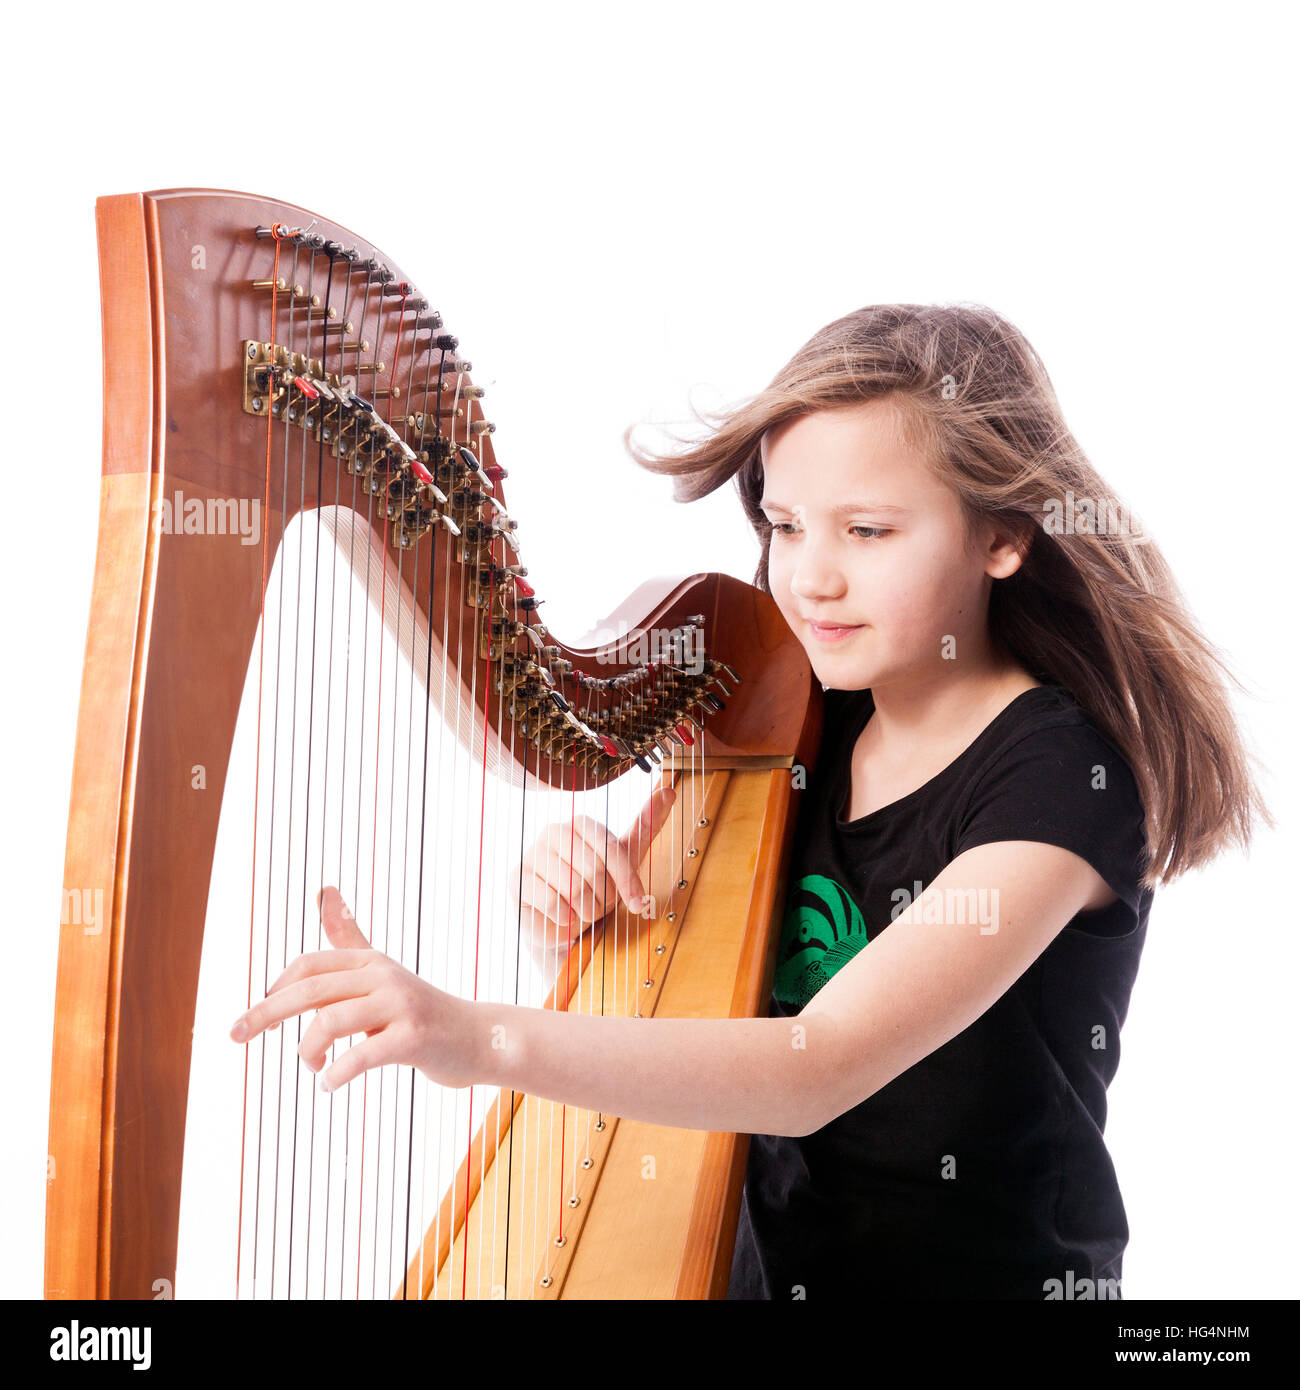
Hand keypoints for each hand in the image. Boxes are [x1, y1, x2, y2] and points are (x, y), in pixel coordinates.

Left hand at [229, 887, 477, 1091]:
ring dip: (308, 1051)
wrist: (478, 1039)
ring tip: (313, 1068)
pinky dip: (337, 1074)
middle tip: (234, 1037)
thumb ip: (350, 936)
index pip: (309, 965)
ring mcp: (401, 1005)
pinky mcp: (414, 1038)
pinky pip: (362, 1056)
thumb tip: (325, 888)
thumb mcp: (382, 972)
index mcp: (370, 962)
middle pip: (311, 989)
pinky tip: (329, 1085)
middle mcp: (383, 976)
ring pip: (331, 1022)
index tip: (253, 1019)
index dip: (275, 990)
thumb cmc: (420, 1011)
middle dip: (265, 1013)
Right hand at [509, 784, 676, 961]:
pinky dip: (566, 919)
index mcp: (580, 823)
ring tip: (583, 911)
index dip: (628, 879)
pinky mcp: (517, 880)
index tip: (639, 903)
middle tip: (600, 906)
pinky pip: (553, 903)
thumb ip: (646, 825)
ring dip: (586, 911)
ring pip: (574, 889)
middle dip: (605, 898)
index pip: (612, 848)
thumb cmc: (596, 890)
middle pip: (594, 869)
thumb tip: (669, 790)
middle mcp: (553, 832)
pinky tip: (563, 917)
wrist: (565, 926)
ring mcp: (532, 854)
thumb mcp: (626, 859)